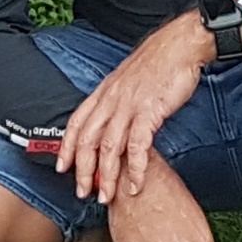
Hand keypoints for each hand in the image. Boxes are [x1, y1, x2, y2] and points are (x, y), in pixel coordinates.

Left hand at [61, 12, 211, 206]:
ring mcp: (129, 105)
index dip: (66, 147)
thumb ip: (117, 101)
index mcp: (104, 92)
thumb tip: (112, 122)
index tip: (62, 168)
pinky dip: (136, 168)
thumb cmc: (157, 63)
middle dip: (82, 170)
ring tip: (106, 196)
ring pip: (109, 147)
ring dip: (106, 176)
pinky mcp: (149, 111)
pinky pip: (138, 145)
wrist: (179, 45)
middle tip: (82, 192)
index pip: (76, 123)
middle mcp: (111, 99)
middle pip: (87, 140)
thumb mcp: (127, 80)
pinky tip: (136, 184)